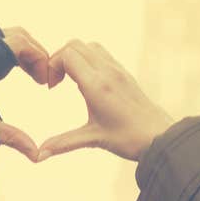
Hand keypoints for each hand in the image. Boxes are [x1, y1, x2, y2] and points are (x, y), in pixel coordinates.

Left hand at [0, 26, 49, 160]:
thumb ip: (10, 137)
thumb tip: (37, 155)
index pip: (21, 44)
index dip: (40, 59)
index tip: (45, 82)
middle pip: (17, 35)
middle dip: (36, 53)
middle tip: (43, 78)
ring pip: (5, 34)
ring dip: (23, 51)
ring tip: (32, 75)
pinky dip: (8, 51)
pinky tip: (12, 73)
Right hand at [38, 41, 173, 161]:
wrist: (160, 137)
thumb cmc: (128, 139)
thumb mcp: (93, 139)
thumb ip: (63, 143)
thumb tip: (39, 155)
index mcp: (97, 85)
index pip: (68, 55)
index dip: (52, 65)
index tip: (51, 87)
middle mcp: (107, 72)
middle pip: (75, 45)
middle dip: (60, 59)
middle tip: (56, 82)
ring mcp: (118, 70)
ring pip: (89, 46)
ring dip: (75, 57)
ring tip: (70, 80)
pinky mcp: (125, 73)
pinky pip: (102, 54)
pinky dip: (88, 60)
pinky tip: (87, 83)